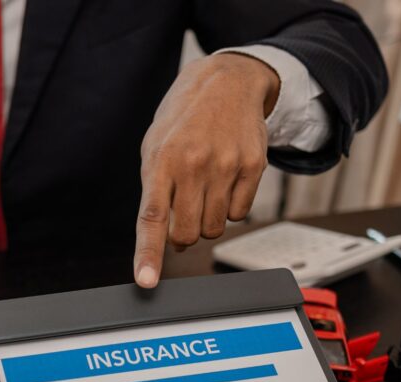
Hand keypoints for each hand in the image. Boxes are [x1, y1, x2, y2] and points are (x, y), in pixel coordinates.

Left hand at [133, 53, 279, 287]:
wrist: (228, 82)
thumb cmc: (183, 120)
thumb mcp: (155, 148)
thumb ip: (155, 193)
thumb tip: (167, 241)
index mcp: (162, 161)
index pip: (151, 218)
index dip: (148, 254)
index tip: (146, 281)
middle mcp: (194, 164)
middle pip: (188, 234)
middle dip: (183, 236)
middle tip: (181, 217)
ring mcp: (227, 165)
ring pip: (215, 228)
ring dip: (207, 221)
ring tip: (203, 190)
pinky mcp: (254, 166)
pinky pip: (240, 214)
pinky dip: (230, 209)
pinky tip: (224, 182)